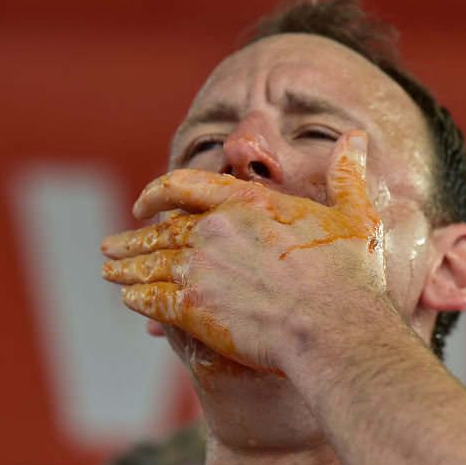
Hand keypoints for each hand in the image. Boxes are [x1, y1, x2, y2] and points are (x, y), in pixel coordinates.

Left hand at [100, 131, 385, 372]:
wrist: (332, 328)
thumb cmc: (348, 274)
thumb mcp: (355, 215)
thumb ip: (347, 175)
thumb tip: (357, 136)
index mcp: (247, 202)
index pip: (187, 186)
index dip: (158, 192)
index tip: (141, 203)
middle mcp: (214, 229)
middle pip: (160, 230)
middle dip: (132, 237)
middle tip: (109, 244)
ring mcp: (200, 269)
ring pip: (150, 265)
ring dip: (126, 268)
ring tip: (108, 271)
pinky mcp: (194, 308)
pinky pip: (154, 301)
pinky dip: (139, 300)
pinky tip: (129, 302)